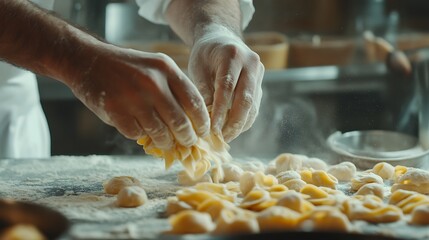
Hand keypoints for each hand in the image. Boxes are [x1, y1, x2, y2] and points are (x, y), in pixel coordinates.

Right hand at [69, 43, 209, 148]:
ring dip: (166, 142)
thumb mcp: (156, 67)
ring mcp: (133, 96)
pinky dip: (142, 136)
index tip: (203, 132)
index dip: (202, 122)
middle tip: (188, 143)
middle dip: (187, 138)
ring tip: (167, 143)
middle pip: (180, 121)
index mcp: (166, 69)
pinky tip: (142, 132)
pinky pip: (137, 134)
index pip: (194, 102)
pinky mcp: (114, 110)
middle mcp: (152, 82)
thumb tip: (193, 121)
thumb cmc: (128, 67)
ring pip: (160, 132)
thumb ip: (174, 89)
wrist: (88, 59)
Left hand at [188, 26, 263, 141]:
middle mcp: (251, 63)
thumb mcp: (198, 67)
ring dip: (240, 125)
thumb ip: (202, 90)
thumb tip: (206, 118)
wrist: (222, 39)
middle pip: (245, 99)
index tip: (211, 129)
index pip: (227, 87)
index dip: (220, 110)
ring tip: (226, 138)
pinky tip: (233, 130)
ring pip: (253, 105)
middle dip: (233, 122)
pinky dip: (244, 120)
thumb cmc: (205, 55)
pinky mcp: (261, 83)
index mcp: (232, 55)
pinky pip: (255, 106)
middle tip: (221, 138)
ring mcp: (259, 73)